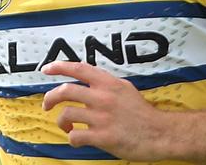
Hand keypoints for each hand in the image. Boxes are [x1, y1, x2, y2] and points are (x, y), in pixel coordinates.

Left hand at [42, 61, 168, 161]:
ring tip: (67, 126)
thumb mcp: (125, 88)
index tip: (46, 69)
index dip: (59, 66)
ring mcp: (102, 117)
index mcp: (109, 83)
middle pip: (66, 91)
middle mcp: (103, 97)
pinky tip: (77, 139)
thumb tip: (89, 80)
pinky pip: (75, 136)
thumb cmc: (141, 112)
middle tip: (46, 104)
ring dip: (61, 121)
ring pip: (67, 114)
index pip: (79, 68)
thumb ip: (106, 84)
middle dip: (50, 97)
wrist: (159, 133)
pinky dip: (71, 138)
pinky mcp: (103, 137)